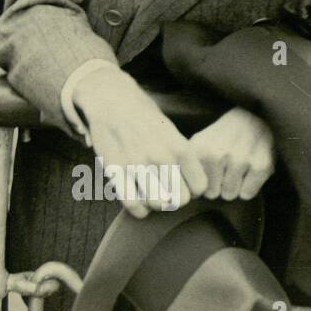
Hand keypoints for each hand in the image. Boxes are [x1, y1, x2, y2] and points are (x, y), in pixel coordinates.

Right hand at [72, 66, 206, 217]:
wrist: (111, 100)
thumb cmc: (143, 116)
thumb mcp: (171, 130)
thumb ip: (183, 156)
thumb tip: (192, 185)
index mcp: (179, 147)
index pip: (199, 187)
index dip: (192, 189)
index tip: (183, 183)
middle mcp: (160, 157)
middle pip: (180, 199)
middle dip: (174, 198)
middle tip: (166, 189)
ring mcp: (137, 164)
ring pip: (158, 204)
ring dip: (156, 203)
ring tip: (151, 193)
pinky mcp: (115, 170)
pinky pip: (133, 204)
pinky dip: (139, 209)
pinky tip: (138, 201)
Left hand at [186, 106, 274, 201]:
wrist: (254, 117)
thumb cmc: (223, 136)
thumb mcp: (200, 142)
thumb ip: (188, 164)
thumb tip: (181, 193)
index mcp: (199, 149)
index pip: (193, 186)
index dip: (199, 185)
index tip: (204, 176)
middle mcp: (217, 153)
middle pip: (212, 193)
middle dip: (217, 186)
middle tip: (223, 171)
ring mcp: (240, 159)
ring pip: (229, 194)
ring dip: (232, 187)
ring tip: (235, 170)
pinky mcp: (260, 165)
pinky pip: (247, 194)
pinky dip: (248, 188)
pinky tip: (248, 173)